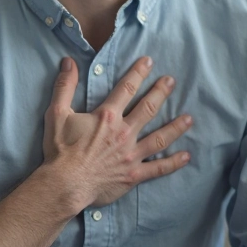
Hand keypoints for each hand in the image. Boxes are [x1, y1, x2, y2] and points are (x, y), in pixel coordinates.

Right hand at [42, 56, 192, 208]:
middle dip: (161, 92)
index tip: (149, 62)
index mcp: (107, 117)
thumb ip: (64, 87)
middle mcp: (124, 133)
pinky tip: (186, 156)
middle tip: (171, 81)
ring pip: (160, 138)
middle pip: (149, 108)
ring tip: (189, 118)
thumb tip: (69, 63)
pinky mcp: (134, 175)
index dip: (139, 73)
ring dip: (176, 127)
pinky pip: (158, 168)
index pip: (127, 89)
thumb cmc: (60, 150)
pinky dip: (173, 162)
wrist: (64, 184)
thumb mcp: (56, 114)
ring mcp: (132, 154)